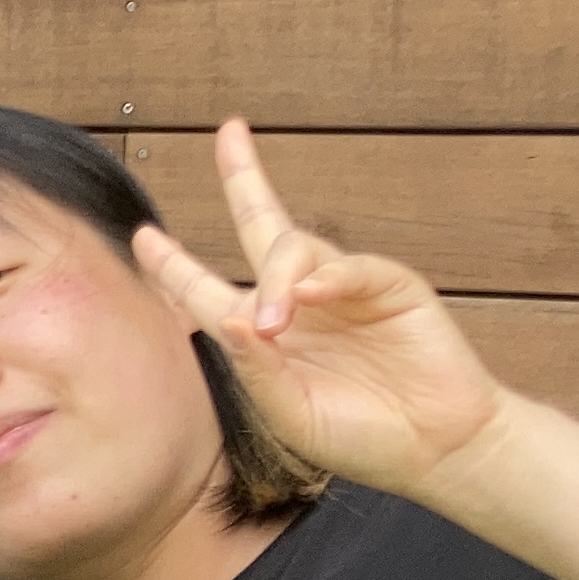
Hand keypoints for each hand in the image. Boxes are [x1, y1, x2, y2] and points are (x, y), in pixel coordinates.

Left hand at [132, 121, 511, 503]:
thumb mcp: (291, 412)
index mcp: (263, 332)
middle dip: (243, 176)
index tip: (144, 236)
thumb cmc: (358, 436)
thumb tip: (234, 319)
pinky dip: (328, 277)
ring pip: (295, 248)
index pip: (205, 290)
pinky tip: (311, 295)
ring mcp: (342, 288)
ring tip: (277, 322)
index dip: (174, 264)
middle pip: (261, 223)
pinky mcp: (389, 286)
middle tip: (229, 131)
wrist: (434, 448)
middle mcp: (296, 299)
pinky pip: (350, 266)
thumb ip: (258, 369)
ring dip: (276, 278)